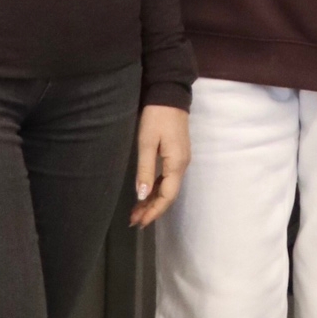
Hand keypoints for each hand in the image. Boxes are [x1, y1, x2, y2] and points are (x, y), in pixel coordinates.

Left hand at [132, 104, 190, 227]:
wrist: (170, 94)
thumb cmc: (157, 117)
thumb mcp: (147, 143)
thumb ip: (145, 170)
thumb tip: (142, 196)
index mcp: (176, 164)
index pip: (167, 196)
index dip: (153, 211)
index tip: (139, 222)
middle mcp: (182, 165)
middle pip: (168, 195)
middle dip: (152, 209)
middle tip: (134, 220)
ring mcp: (181, 160)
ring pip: (168, 187)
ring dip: (153, 200)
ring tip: (137, 211)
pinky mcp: (177, 154)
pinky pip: (168, 178)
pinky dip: (156, 188)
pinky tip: (146, 192)